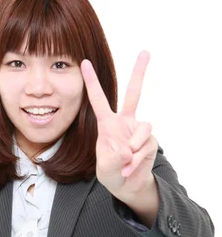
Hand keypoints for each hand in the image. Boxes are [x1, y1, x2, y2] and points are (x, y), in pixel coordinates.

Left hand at [81, 51, 157, 200]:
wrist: (127, 185)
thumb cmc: (111, 172)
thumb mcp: (104, 167)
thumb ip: (113, 158)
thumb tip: (128, 150)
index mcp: (107, 124)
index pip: (98, 99)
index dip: (92, 82)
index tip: (85, 62)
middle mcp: (125, 122)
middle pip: (134, 93)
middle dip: (139, 72)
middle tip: (146, 51)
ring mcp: (139, 130)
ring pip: (142, 130)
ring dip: (132, 150)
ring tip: (124, 163)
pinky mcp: (150, 140)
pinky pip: (145, 146)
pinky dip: (136, 160)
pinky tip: (130, 167)